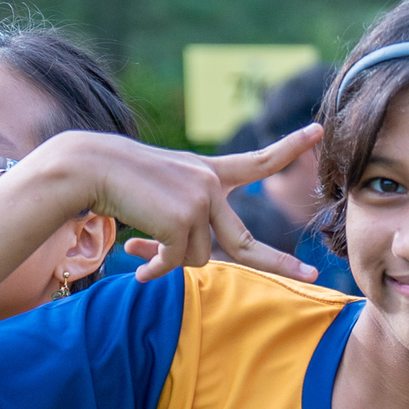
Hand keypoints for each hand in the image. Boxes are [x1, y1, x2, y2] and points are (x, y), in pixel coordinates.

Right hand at [43, 123, 319, 282]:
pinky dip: (156, 269)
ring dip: (170, 260)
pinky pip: (176, 261)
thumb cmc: (119, 182)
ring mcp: (200, 200)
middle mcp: (211, 184)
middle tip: (313, 278)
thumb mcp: (165, 192)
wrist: (89, 167)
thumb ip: (189, 217)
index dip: (290, 147)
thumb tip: (194, 261)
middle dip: (279, 264)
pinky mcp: (182, 218)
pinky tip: (139, 268)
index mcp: (209, 172)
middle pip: (246, 242)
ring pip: (197, 257)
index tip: (319, 131)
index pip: (257, 161)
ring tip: (143, 248)